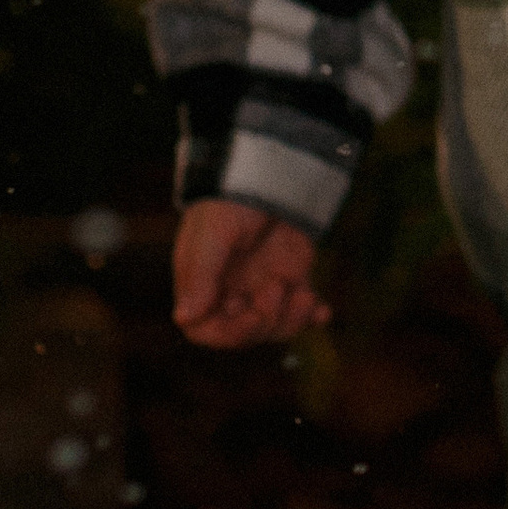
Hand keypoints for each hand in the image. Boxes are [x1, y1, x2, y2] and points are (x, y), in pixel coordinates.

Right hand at [172, 197, 331, 347]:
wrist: (266, 174)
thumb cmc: (229, 203)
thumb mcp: (212, 236)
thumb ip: (200, 277)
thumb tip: (184, 317)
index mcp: (203, 287)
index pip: (206, 331)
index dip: (230, 334)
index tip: (252, 317)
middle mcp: (231, 294)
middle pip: (246, 334)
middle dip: (266, 320)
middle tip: (277, 287)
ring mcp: (262, 289)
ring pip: (276, 327)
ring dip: (292, 320)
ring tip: (304, 296)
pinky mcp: (291, 280)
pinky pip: (302, 310)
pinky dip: (313, 316)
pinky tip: (323, 312)